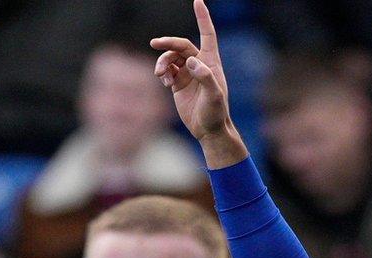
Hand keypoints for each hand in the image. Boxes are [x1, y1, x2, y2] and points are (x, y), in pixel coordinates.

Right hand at [150, 0, 245, 166]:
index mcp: (211, 63)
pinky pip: (166, 70)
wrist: (208, 130)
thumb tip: (191, 62)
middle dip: (168, 43)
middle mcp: (199, 65)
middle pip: (181, 45)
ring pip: (170, 58)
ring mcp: (187, 74)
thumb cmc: (216, 113)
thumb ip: (205, 77)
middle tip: (155, 44)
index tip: (198, 0)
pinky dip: (162, 73)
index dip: (203, 17)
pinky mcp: (178, 84)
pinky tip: (164, 82)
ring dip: (162, 63)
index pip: (207, 34)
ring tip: (160, 75)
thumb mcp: (214, 96)